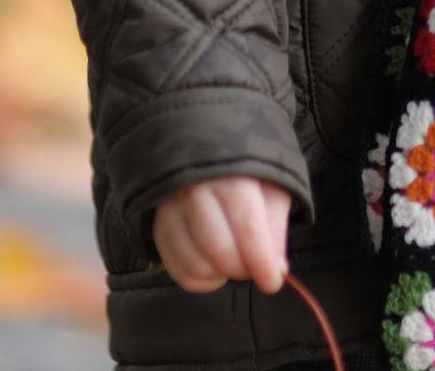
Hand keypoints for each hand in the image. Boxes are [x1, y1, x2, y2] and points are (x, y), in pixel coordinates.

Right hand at [151, 175, 291, 293]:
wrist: (206, 153)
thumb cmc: (246, 175)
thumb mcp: (273, 189)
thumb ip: (276, 228)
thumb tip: (276, 269)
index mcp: (230, 175)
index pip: (246, 226)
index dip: (261, 261)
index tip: (272, 281)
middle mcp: (194, 190)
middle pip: (218, 249)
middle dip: (242, 269)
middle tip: (253, 266)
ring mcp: (170, 210)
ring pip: (196, 265)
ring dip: (221, 275)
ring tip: (233, 262)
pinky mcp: (158, 228)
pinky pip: (178, 272)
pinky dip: (201, 280)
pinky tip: (214, 267)